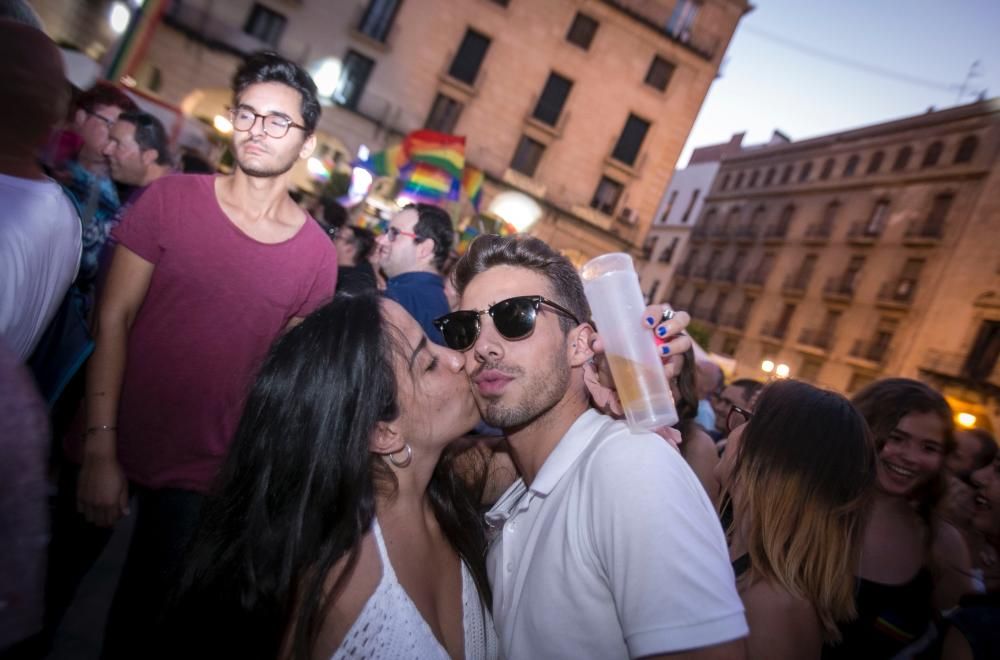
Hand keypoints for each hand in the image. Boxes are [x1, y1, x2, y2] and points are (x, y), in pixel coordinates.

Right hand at [77, 453, 129, 526]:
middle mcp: (98, 505)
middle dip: (105, 521)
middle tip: (108, 514)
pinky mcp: (79, 496)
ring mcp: (87, 501)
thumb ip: (123, 501)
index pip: (111, 521)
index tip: (117, 514)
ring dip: (95, 517)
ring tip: (99, 510)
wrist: (98, 460)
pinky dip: (85, 510)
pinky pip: (80, 510)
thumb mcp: (123, 486)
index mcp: (110, 503)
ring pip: (89, 519)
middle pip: (100, 522)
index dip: (115, 519)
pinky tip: (90, 504)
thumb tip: (125, 514)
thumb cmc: (114, 472)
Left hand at [584, 305, 691, 427]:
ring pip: (685, 341)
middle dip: (673, 324)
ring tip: (661, 352)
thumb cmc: (620, 351)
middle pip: (681, 318)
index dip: (654, 313)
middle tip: (659, 333)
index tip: (645, 322)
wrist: (625, 375)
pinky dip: (672, 368)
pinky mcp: (677, 364)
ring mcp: (675, 346)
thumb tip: (597, 344)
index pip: (659, 309)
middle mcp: (668, 329)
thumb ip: (601, 342)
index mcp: (653, 318)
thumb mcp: (609, 346)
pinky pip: (680, 364)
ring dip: (675, 346)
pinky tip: (664, 372)